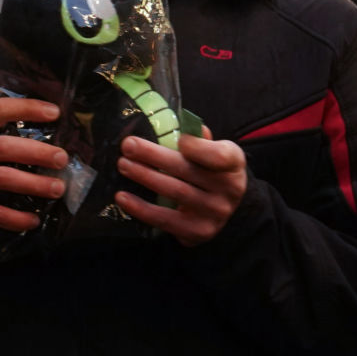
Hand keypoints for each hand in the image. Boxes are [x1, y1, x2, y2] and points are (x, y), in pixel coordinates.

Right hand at [0, 97, 68, 236]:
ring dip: (35, 184)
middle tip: (62, 159)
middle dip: (38, 152)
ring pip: (2, 178)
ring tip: (57, 188)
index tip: (56, 113)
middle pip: (3, 147)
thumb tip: (47, 136)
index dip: (27, 108)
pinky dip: (17, 217)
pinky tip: (34, 219)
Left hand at [113, 129, 247, 246]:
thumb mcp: (214, 150)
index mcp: (233, 162)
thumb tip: (184, 123)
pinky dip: (141, 208)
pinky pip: (164, 219)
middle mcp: (229, 190)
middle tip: (128, 146)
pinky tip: (122, 197)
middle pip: (186, 170)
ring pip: (174, 192)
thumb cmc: (212, 170)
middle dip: (153, 156)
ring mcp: (215, 213)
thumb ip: (199, 138)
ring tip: (123, 165)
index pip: (218, 155)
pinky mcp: (198, 232)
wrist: (223, 206)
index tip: (177, 139)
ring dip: (144, 177)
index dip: (197, 147)